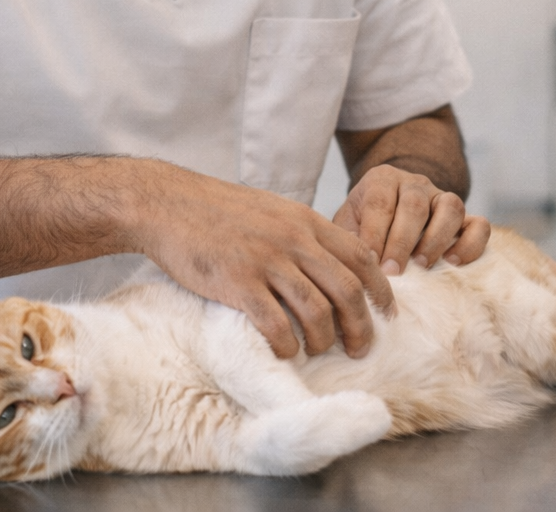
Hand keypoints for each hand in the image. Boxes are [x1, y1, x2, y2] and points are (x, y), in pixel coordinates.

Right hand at [135, 168, 393, 359]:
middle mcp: (293, 240)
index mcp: (305, 221)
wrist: (168, 203)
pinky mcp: (238, 283)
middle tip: (360, 348)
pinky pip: (275, 325)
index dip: (380, 289)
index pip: (361, 256)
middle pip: (347, 289)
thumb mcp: (273, 210)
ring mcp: (267, 261)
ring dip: (323, 339)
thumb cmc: (219, 210)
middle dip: (361, 325)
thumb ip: (303, 234)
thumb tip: (330, 264)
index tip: (386, 313)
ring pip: (316, 311)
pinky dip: (287, 345)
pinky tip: (286, 352)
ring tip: (318, 350)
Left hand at [333, 163, 490, 275]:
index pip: (380, 202)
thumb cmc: (362, 227)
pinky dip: (470, 244)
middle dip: (402, 241)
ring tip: (421, 266)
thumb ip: (347, 241)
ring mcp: (442, 198)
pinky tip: (452, 263)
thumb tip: (353, 266)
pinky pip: (479, 224)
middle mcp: (415, 183)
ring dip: (435, 240)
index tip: (369, 261)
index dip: (374, 233)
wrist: (387, 220)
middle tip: (392, 272)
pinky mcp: (465, 218)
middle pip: (415, 204)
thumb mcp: (347, 227)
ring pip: (451, 207)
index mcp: (382, 179)